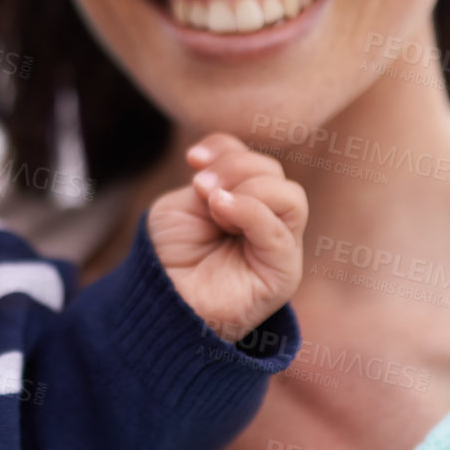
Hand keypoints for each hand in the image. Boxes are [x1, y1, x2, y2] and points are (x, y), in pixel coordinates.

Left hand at [146, 133, 306, 345]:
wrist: (159, 301)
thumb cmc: (170, 255)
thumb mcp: (184, 204)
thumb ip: (215, 182)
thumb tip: (231, 182)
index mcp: (245, 200)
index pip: (253, 158)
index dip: (226, 149)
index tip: (193, 159)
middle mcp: (267, 219)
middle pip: (273, 172)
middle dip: (234, 167)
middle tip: (201, 186)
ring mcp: (278, 245)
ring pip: (289, 195)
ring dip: (246, 187)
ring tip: (212, 202)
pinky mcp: (283, 272)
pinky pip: (279, 232)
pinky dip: (251, 210)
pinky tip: (221, 209)